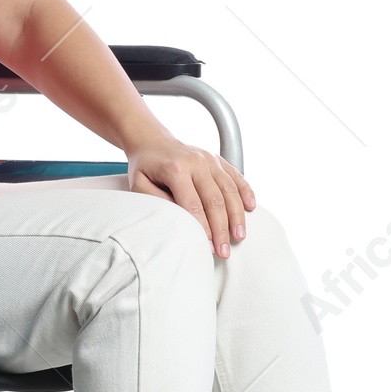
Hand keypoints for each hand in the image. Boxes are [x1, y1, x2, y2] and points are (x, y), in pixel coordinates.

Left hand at [125, 131, 255, 257]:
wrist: (153, 141)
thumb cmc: (146, 166)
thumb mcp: (140, 184)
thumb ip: (157, 202)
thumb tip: (179, 220)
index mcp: (176, 169)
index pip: (193, 205)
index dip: (202, 228)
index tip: (208, 246)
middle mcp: (197, 162)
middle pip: (215, 200)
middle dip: (221, 229)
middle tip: (224, 251)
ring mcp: (210, 159)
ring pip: (230, 190)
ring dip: (236, 216)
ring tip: (239, 236)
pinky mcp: (218, 159)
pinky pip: (236, 176)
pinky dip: (246, 192)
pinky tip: (250, 207)